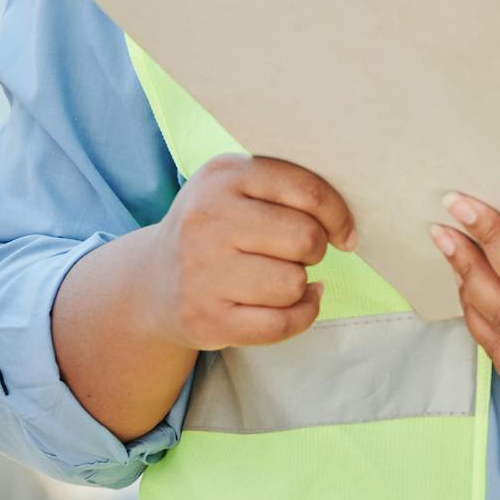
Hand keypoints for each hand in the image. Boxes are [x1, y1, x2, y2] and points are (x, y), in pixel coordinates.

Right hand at [148, 153, 355, 349]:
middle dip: (314, 249)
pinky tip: (296, 303)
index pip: (307, 191)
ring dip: (300, 284)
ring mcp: (202, 273)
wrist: (152, 282)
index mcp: (222, 175)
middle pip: (306, 239)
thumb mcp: (238, 187)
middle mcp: (206, 220)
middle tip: (298, 252)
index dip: (338, 215)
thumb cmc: (216, 229)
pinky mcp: (206, 319)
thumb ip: (289, 187)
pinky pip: (282, 323)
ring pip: (294, 283)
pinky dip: (302, 315)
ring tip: (281, 276)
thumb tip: (347, 225)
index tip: (343, 232)